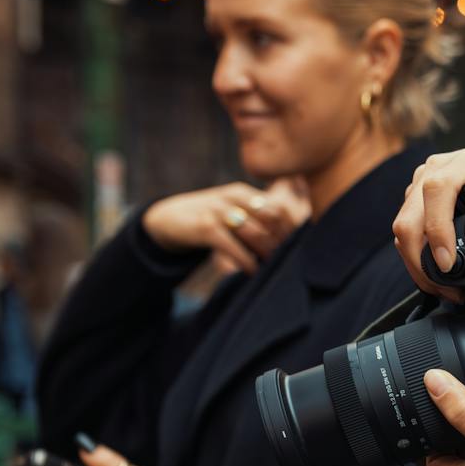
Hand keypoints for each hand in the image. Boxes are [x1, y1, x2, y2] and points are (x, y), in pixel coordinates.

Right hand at [141, 177, 309, 276]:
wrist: (167, 219)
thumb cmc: (208, 221)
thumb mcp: (232, 213)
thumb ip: (254, 220)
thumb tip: (288, 242)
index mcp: (243, 192)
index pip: (279, 209)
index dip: (292, 230)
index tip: (297, 249)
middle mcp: (233, 197)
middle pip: (272, 218)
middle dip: (283, 241)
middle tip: (289, 261)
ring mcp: (219, 210)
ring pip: (256, 233)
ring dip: (268, 254)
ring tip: (274, 269)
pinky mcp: (206, 227)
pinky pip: (234, 246)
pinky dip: (247, 262)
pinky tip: (253, 272)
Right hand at [390, 143, 464, 302]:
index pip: (438, 190)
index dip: (437, 227)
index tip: (448, 262)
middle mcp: (438, 169)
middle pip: (410, 215)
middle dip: (420, 259)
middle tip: (446, 289)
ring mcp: (424, 181)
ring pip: (403, 224)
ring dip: (415, 262)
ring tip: (443, 288)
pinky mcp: (419, 196)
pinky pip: (408, 226)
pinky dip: (416, 254)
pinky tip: (435, 275)